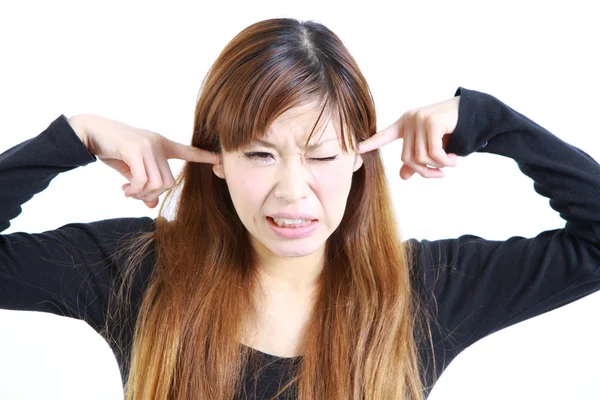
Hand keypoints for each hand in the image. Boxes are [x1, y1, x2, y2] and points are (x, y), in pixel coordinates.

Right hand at [67, 114, 220, 207]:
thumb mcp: (131, 172)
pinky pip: (143, 181)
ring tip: (129, 192)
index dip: (204, 156)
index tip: (220, 159)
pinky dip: (135, 191)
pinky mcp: (135, 150)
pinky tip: (125, 190)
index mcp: (161, 145)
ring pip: (158, 184)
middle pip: (169, 183)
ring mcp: (148, 146)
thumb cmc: (112, 150)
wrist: (90, 131)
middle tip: (136, 196)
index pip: (188, 151)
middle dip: (153, 195)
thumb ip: (144, 187)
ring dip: (142, 195)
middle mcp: (158, 144)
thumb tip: (152, 206)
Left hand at [357, 96, 459, 179]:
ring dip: (438, 166)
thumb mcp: (432, 146)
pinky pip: (433, 153)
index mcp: (406, 124)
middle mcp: (409, 120)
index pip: (385, 135)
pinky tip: (453, 160)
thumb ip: (418, 159)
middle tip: (440, 174)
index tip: (356, 148)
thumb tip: (403, 176)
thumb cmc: (451, 130)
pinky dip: (444, 162)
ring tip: (450, 164)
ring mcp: (419, 119)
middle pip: (408, 158)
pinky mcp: (431, 122)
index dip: (371, 143)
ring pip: (421, 157)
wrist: (474, 113)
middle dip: (425, 171)